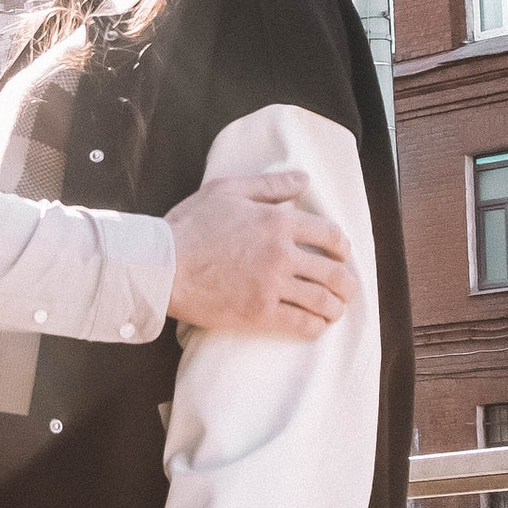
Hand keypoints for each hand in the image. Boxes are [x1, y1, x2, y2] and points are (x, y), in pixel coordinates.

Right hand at [165, 170, 352, 337]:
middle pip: (333, 272)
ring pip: (321, 301)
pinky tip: (315, 326)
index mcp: (278, 221)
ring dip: (335, 307)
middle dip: (346, 283)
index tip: (342, 253)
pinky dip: (315, 327)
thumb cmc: (189, 225)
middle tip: (347, 289)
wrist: (161, 265)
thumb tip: (304, 179)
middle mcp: (282, 254)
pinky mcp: (259, 313)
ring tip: (335, 310)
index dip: (343, 246)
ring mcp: (272, 286)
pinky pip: (301, 325)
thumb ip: (270, 184)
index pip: (330, 234)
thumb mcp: (227, 190)